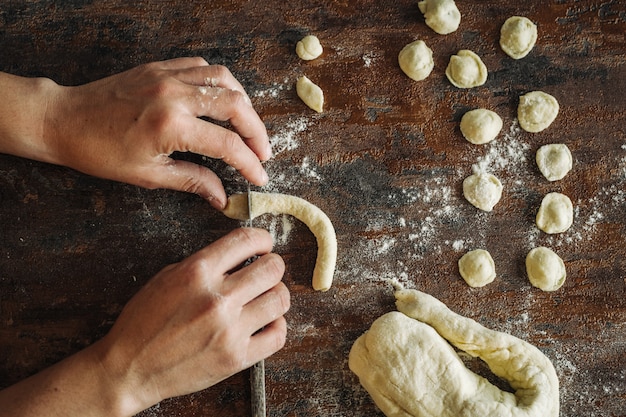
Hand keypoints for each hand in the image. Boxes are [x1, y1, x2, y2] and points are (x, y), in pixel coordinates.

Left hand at [44, 58, 270, 208]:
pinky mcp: (160, 67)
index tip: (260, 177)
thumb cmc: (100, 152)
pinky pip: (202, 67)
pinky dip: (220, 82)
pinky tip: (221, 99)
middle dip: (257, 132)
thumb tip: (222, 197)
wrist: (64, 121)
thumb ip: (192, 182)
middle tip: (262, 153)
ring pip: (224, 80)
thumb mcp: (148, 175)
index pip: (227, 144)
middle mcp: (174, 94)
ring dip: (244, 103)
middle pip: (236, 106)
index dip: (250, 163)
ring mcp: (167, 76)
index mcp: (171, 125)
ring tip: (248, 125)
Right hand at [94, 228, 288, 413]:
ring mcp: (229, 330)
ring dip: (276, 294)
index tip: (264, 245)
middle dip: (273, 265)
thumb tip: (238, 257)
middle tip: (267, 271)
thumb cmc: (144, 322)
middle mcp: (217, 298)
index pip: (246, 240)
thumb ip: (204, 264)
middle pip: (272, 268)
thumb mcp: (166, 277)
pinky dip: (276, 325)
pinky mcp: (236, 358)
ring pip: (280, 299)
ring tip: (265, 297)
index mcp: (197, 272)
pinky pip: (278, 335)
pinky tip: (264, 322)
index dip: (262, 239)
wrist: (130, 369)